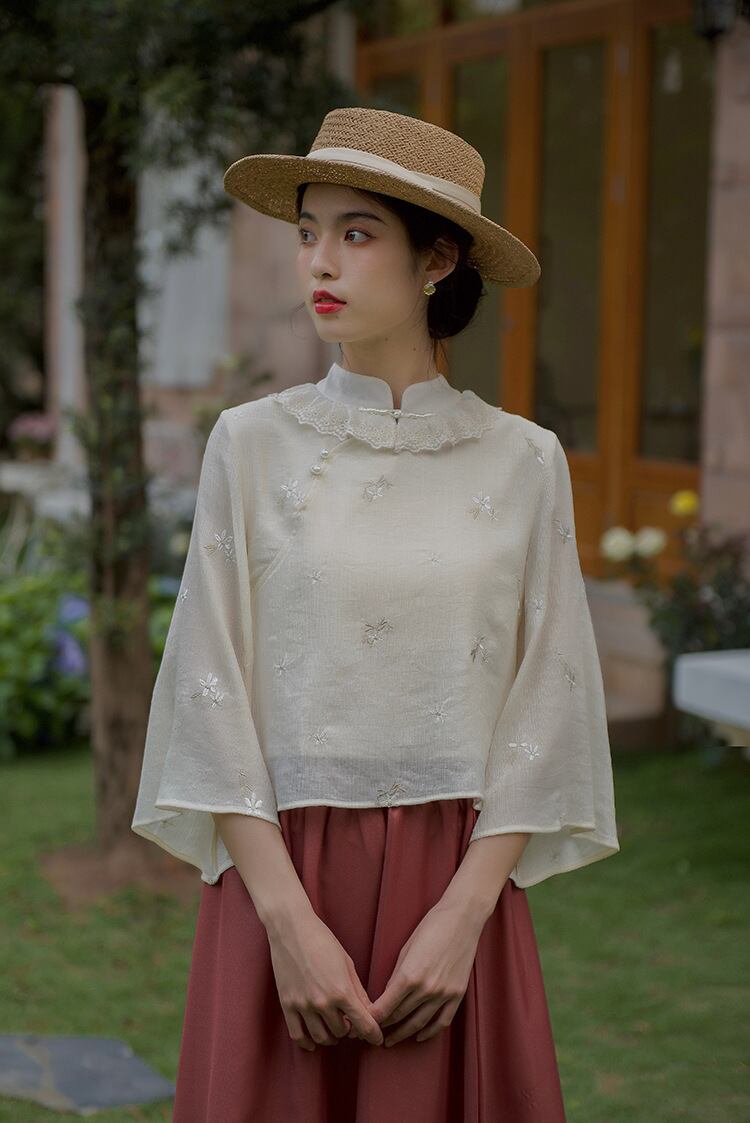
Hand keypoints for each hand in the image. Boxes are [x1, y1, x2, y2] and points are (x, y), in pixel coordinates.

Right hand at [267, 906, 383, 1051]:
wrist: (292, 928)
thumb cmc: (322, 941)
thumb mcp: (347, 963)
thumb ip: (358, 991)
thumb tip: (369, 1012)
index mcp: (342, 991)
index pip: (364, 1025)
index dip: (373, 1035)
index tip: (376, 1039)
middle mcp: (323, 1003)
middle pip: (342, 1032)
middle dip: (350, 1030)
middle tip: (351, 1023)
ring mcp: (303, 1005)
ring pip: (321, 1037)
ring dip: (331, 1036)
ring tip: (334, 1028)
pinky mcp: (287, 1005)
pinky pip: (298, 1035)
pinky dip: (307, 1043)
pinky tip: (313, 1041)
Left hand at [368, 900, 483, 1046]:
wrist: (462, 919)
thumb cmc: (431, 927)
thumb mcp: (406, 949)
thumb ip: (396, 976)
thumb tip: (388, 995)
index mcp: (409, 975)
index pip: (385, 1007)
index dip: (372, 1019)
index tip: (364, 1023)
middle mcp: (426, 989)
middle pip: (399, 1016)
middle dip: (384, 1026)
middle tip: (372, 1032)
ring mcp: (443, 994)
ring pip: (419, 1023)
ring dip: (403, 1034)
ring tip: (391, 1040)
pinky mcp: (457, 995)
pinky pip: (442, 1021)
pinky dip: (430, 1032)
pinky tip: (419, 1036)